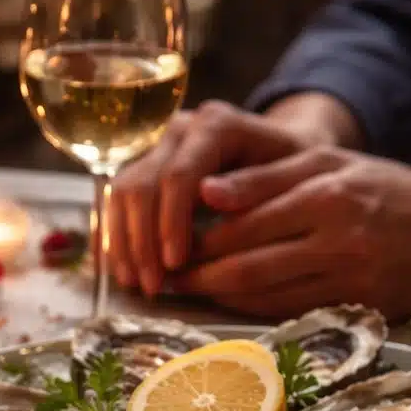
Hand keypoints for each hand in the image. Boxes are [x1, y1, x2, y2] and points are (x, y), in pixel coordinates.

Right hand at [108, 101, 314, 294]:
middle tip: (152, 286)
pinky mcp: (146, 167)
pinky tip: (120, 269)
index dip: (171, 222)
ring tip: (135, 284)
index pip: (178, 174)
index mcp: (216, 125)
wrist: (287, 150)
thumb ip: (257, 184)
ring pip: (121, 192)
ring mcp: (158, 147)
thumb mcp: (294, 174)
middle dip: (142, 241)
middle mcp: (179, 130)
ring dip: (123, 243)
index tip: (175, 264)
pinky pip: (117, 200)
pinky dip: (115, 236)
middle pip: (141, 185)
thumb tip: (210, 196)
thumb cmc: (295, 167)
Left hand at [179, 147, 410, 317]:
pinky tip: (231, 304)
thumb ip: (266, 177)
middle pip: (248, 267)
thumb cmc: (382, 189)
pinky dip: (253, 311)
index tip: (169, 243)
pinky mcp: (360, 310)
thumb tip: (205, 191)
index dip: (199, 239)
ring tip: (191, 292)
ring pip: (265, 298)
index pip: (245, 223)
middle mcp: (340, 239)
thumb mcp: (329, 164)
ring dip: (220, 299)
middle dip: (200, 276)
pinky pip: (290, 315)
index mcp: (329, 194)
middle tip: (168, 278)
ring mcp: (351, 280)